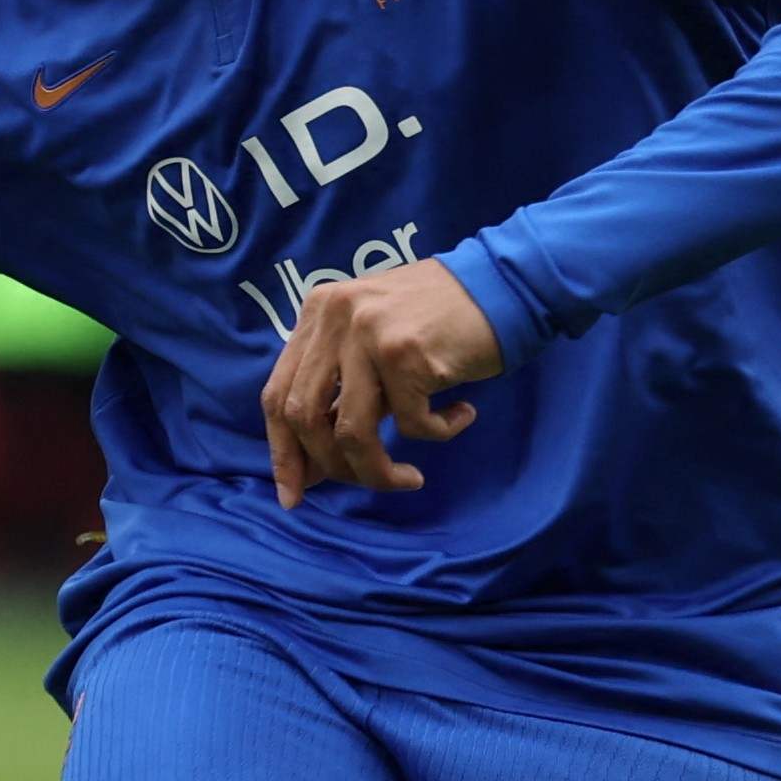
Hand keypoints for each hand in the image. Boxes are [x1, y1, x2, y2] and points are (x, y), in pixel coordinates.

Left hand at [260, 261, 505, 502]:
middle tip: (368, 482)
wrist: (501, 286)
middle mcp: (334, 317)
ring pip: (351, 432)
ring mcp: (368, 332)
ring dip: (379, 472)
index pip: (278, 394)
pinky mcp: (406, 353)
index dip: (283, 452)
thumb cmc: (439, 321)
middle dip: (333, 467)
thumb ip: (340, 393)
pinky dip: (438, 433)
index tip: (294, 494)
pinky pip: (412, 424)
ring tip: (409, 478)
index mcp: (317, 313)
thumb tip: (311, 470)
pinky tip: (459, 415)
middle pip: (305, 417)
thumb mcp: (373, 344)